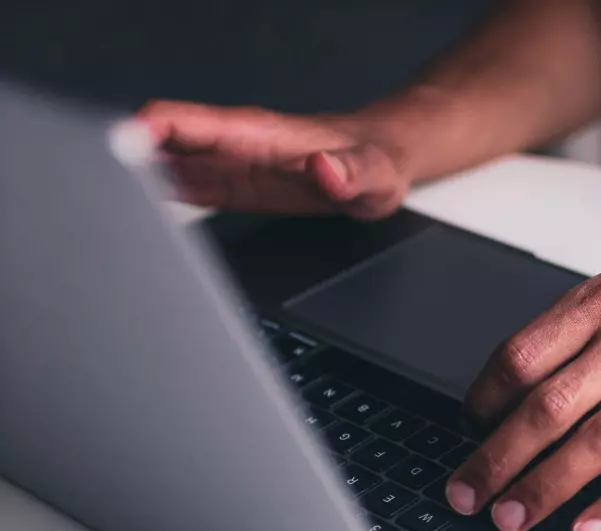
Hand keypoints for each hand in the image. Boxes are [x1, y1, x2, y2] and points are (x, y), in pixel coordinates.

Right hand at [138, 101, 417, 219]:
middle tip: (101, 198)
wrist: (381, 164)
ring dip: (133, 186)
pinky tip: (142, 221)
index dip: (140, 134)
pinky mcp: (232, 187)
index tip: (116, 156)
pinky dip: (156, 202)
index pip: (179, 121)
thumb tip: (323, 168)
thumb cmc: (376, 162)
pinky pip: (181, 188)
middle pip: (155, 143)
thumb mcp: (373, 173)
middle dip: (122, 163)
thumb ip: (348, 172)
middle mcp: (231, 145)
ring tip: (112, 217)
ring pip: (161, 167)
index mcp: (254, 134)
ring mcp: (227, 166)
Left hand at [446, 249, 600, 530]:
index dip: (483, 401)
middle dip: (495, 458)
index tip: (472, 429)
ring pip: (592, 442)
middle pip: (544, 407)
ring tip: (512, 518)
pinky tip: (588, 530)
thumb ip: (583, 325)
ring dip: (543, 487)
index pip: (520, 355)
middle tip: (466, 493)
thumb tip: (522, 374)